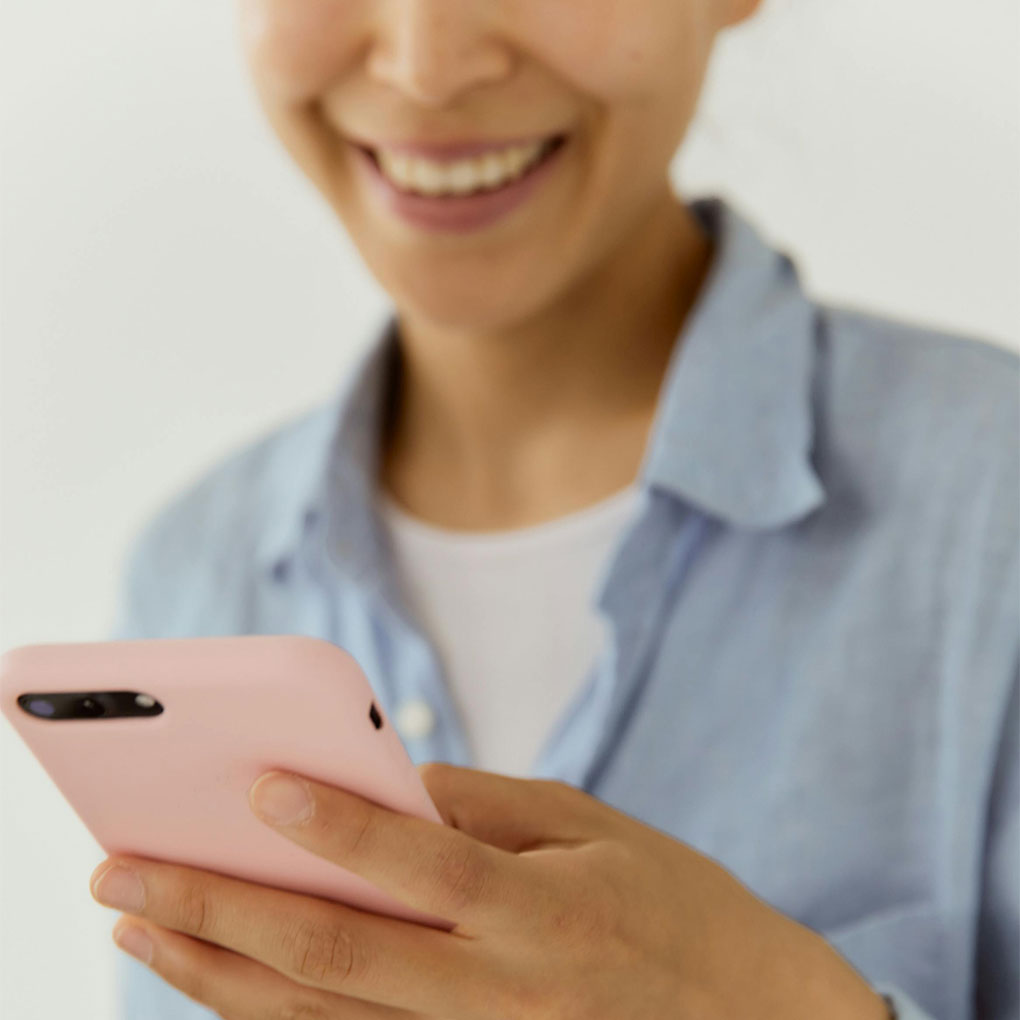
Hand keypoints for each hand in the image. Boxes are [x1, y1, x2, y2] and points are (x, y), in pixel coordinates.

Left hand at [89, 764, 888, 1018]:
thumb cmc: (676, 906)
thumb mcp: (597, 830)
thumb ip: (489, 807)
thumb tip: (387, 781)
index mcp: (543, 913)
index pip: (421, 865)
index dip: (338, 825)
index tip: (256, 785)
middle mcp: (500, 993)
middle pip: (339, 956)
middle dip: (222, 911)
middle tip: (125, 872)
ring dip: (218, 975)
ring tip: (139, 926)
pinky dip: (273, 1018)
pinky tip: (214, 981)